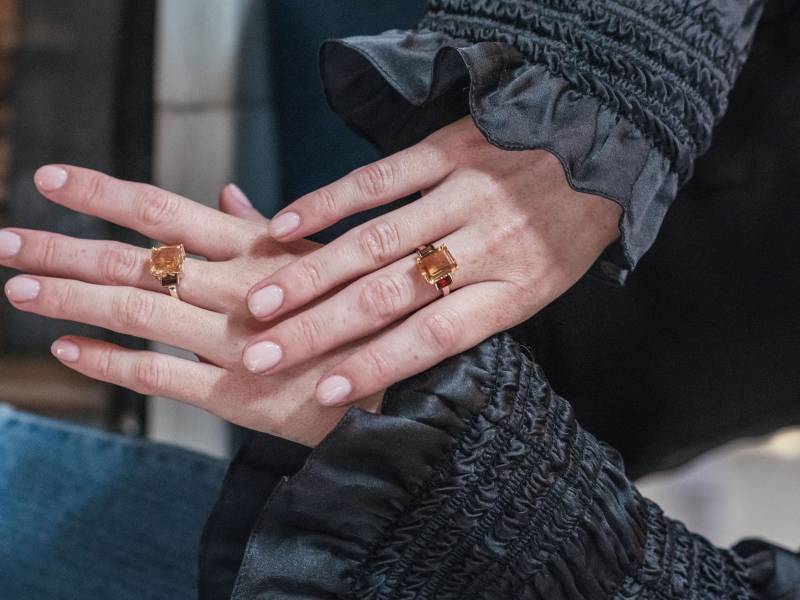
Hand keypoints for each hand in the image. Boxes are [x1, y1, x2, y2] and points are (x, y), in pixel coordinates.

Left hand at [0, 166, 380, 445]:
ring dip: (70, 300)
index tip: (48, 180)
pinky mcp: (232, 393)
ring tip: (18, 289)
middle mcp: (235, 290)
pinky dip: (108, 362)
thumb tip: (226, 192)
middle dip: (61, 249)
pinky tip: (69, 349)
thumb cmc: (353, 311)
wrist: (388, 387)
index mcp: (255, 250)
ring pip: (135, 313)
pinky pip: (158, 376)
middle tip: (3, 241)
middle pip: (132, 262)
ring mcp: (230, 342)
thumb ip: (264, 228)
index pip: (163, 211)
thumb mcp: (317, 257)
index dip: (101, 194)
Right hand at [240, 117, 622, 405]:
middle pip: (390, 295)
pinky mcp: (448, 150)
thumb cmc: (568, 230)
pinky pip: (381, 178)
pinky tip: (286, 225)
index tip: (326, 392)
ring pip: (374, 241)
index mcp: (514, 290)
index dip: (378, 367)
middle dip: (321, 329)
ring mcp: (463, 194)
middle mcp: (484, 246)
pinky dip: (329, 202)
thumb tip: (408, 347)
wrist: (606, 143)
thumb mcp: (542, 285)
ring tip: (261, 304)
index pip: (434, 338)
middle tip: (263, 356)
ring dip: (311, 273)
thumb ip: (480, 311)